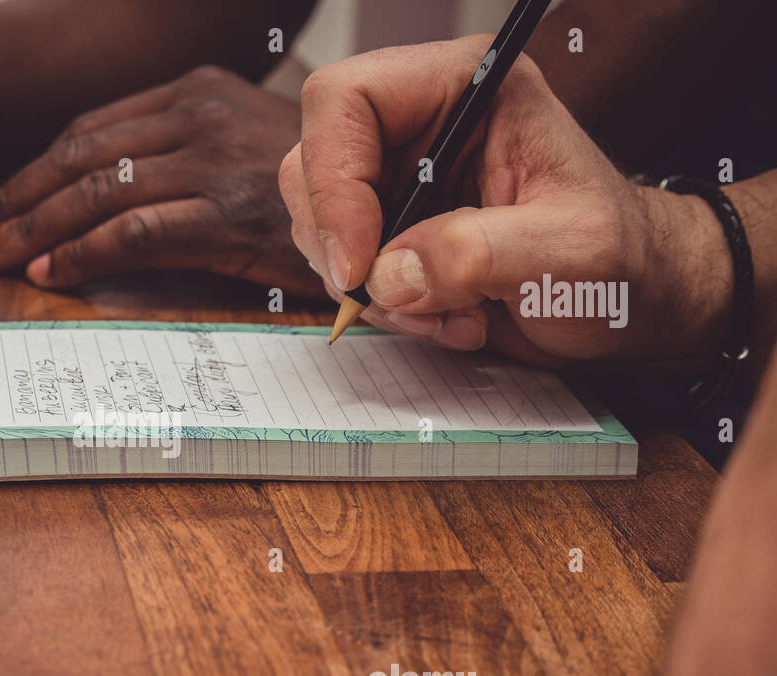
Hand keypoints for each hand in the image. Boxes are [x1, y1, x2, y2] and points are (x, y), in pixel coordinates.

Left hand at [0, 65, 320, 296]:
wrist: (397, 200)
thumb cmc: (314, 192)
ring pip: (94, 190)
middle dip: (7, 202)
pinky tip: (47, 273)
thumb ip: (176, 158)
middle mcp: (195, 114)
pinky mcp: (227, 208)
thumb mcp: (239, 151)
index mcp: (191, 92)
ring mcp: (211, 158)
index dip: (24, 175)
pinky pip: (133, 230)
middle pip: (74, 156)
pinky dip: (81, 253)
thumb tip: (104, 200)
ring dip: (29, 229)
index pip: (85, 132)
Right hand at [279, 37, 729, 365]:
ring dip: (371, 290)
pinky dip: (382, 308)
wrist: (632, 302)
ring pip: (318, 224)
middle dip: (347, 248)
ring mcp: (399, 178)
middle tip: (405, 298)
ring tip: (453, 315)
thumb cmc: (621, 261)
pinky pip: (342, 267)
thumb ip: (480, 254)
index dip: (334, 182)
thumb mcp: (571, 255)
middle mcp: (420, 122)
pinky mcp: (391, 230)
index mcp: (466, 87)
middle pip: (313, 165)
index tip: (362, 262)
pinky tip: (447, 318)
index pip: (346, 100)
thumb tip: (389, 274)